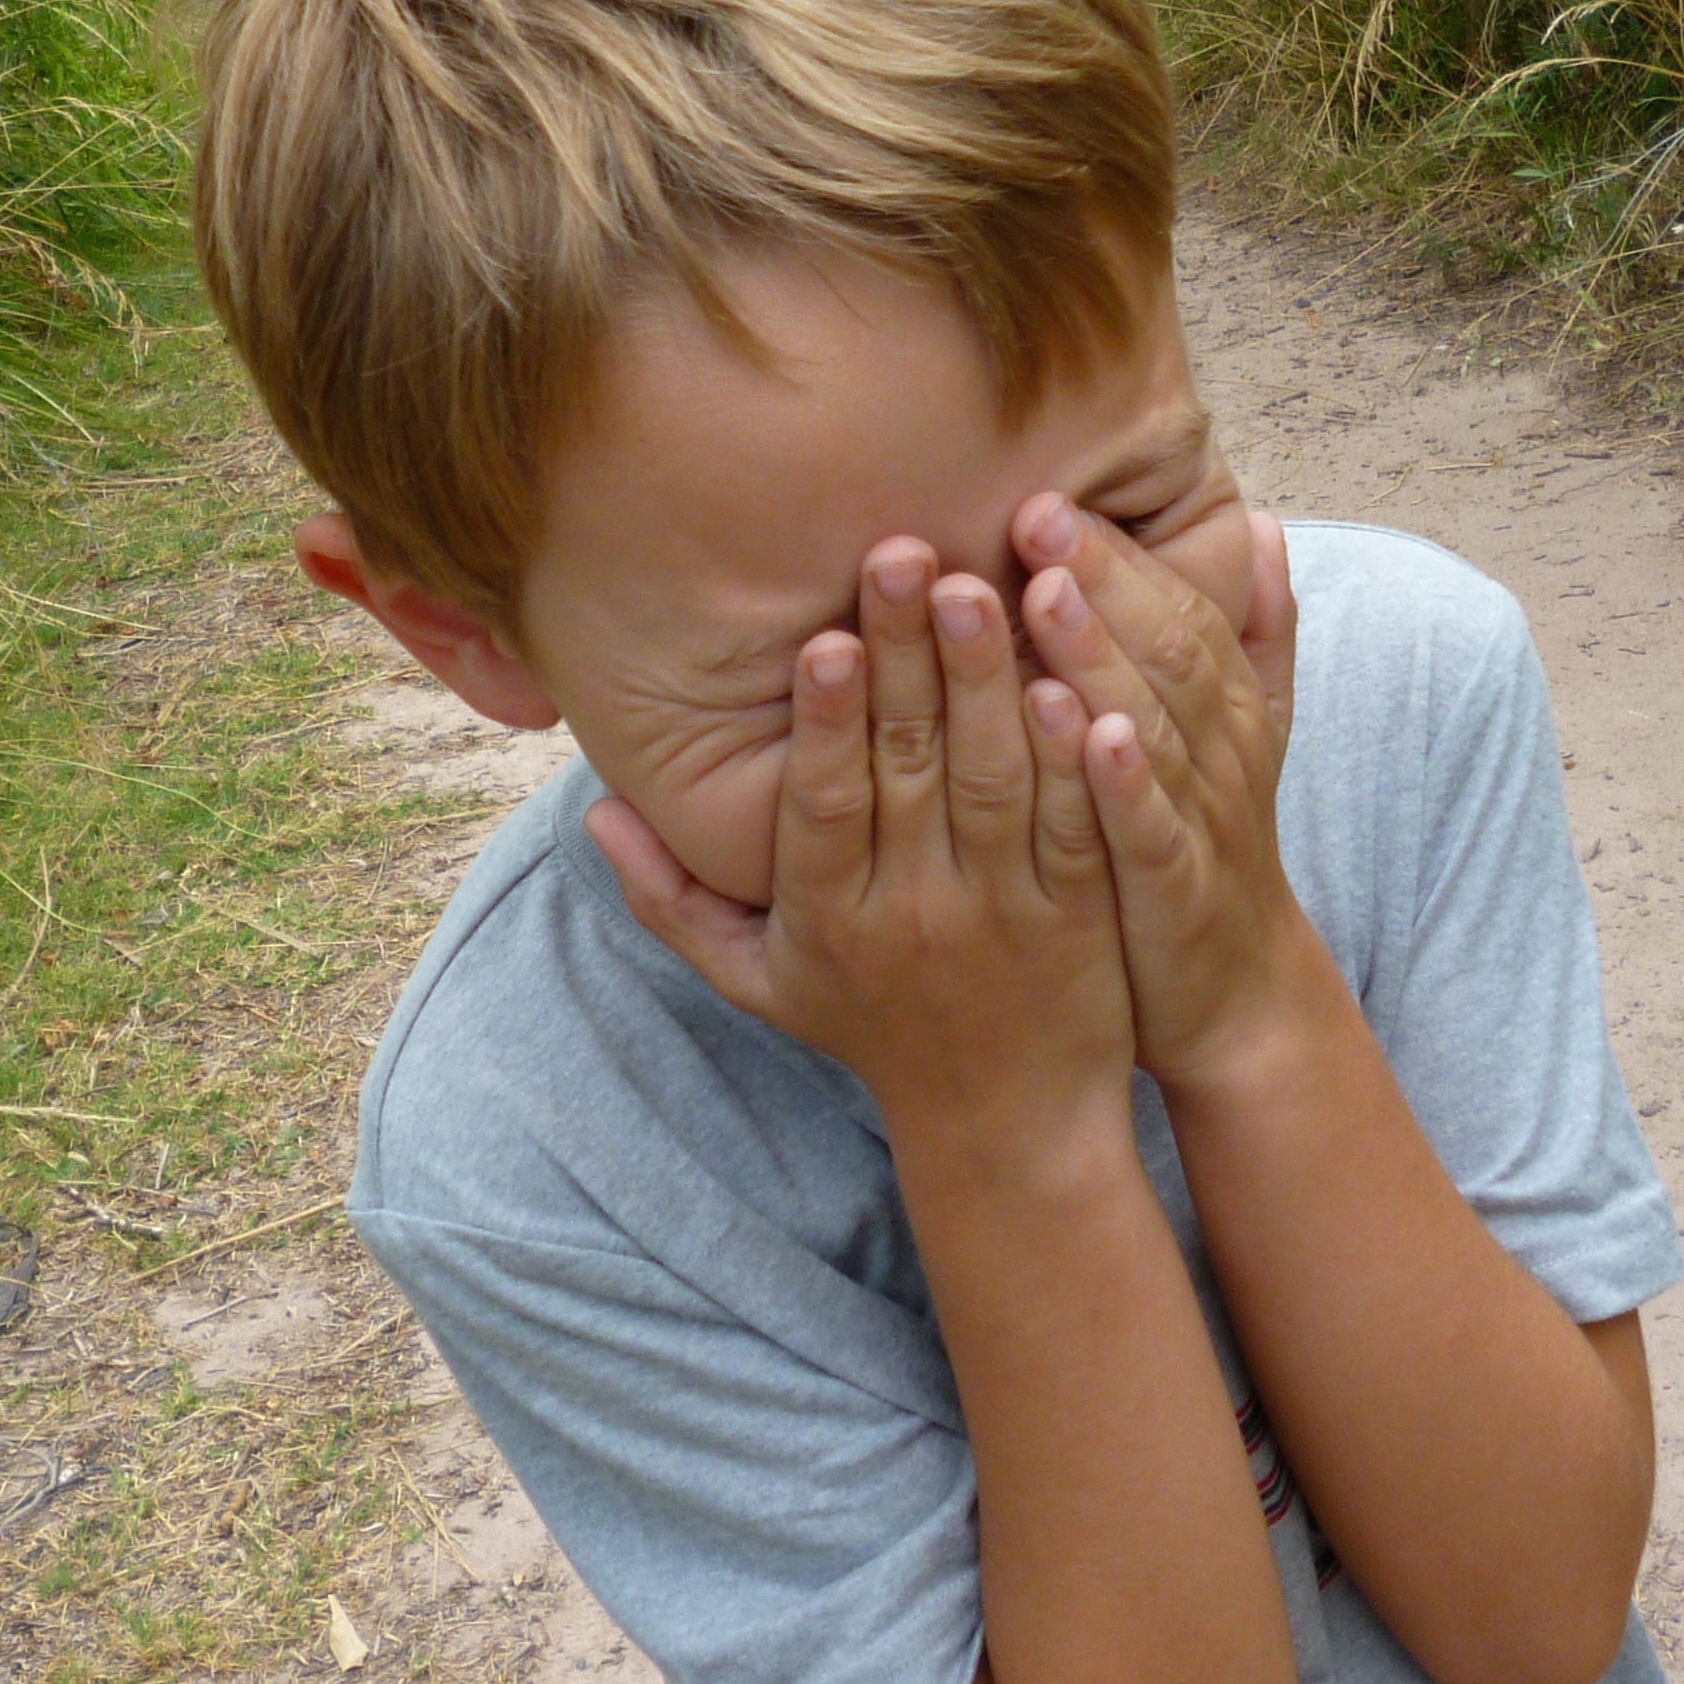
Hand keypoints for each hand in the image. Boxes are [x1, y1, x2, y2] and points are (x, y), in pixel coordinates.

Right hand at [589, 538, 1135, 1155]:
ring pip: (996, 780)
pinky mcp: (1085, 914)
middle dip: (906, 656)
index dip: (822, 724)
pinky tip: (1072, 677)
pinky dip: (1078, 754)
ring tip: (980, 583)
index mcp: (828, 918)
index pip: (823, 808)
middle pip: (909, 768)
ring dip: (988, 677)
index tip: (822, 641)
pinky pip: (1081, 824)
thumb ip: (673, 898)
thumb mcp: (756, 982)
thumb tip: (598, 810)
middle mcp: (913, 911)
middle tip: (903, 554)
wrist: (1007, 1129)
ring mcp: (1005, 911)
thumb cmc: (870, 1033)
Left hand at [1012, 498, 1309, 1099]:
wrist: (1234, 991)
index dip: (1120, 550)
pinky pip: (1151, 828)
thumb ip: (1254, 630)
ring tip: (1042, 597)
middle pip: (1166, 648)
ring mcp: (1201, 820)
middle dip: (1103, 578)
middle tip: (1035, 515)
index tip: (1048, 491)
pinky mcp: (1176, 892)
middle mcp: (1218, 749)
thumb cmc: (1209, 841)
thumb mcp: (1240, 729)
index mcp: (1223, 703)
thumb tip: (1261, 523)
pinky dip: (1121, 779)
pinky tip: (1080, 730)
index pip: (1178, 606)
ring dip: (1101, 658)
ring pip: (1154, 726)